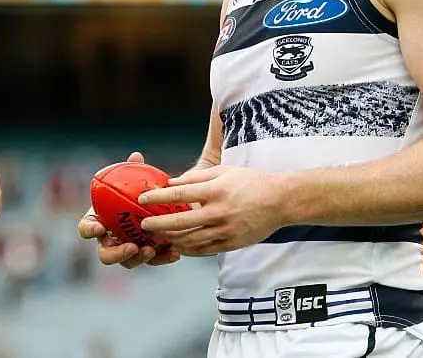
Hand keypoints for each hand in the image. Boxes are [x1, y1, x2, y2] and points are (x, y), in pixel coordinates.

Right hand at [76, 151, 180, 268]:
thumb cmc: (134, 189)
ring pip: (129, 262)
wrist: (154, 204)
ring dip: (139, 258)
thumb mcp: (132, 179)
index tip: (99, 227)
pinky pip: (153, 261)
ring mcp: (127, 252)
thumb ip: (132, 171)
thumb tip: (136, 156)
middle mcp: (109, 241)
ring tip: (151, 250)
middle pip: (105, 254)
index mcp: (99, 222)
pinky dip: (163, 257)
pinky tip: (175, 252)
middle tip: (131, 247)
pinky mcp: (146, 257)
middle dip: (116, 253)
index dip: (89, 229)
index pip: (87, 228)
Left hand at [139, 165, 286, 255]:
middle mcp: (219, 212)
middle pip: (181, 221)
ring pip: (190, 240)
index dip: (158, 197)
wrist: (280, 201)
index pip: (179, 195)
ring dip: (171, 239)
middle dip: (158, 224)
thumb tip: (172, 183)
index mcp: (215, 191)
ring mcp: (225, 230)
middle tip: (144, 225)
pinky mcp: (231, 244)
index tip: (142, 199)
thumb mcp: (223, 171)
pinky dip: (188, 250)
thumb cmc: (251, 182)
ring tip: (159, 236)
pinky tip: (178, 246)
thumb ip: (197, 178)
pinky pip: (204, 250)